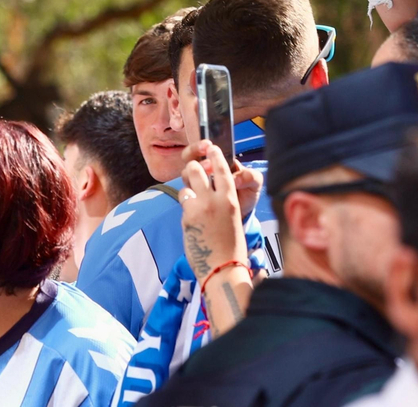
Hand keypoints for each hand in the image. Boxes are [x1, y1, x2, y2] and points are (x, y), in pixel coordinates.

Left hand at [178, 142, 250, 280]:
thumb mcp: (234, 216)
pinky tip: (193, 221)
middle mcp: (214, 199)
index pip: (221, 166)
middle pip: (195, 169)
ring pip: (185, 184)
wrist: (222, 268)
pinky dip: (186, 209)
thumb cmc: (232, 245)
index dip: (214, 155)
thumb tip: (211, 190)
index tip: (210, 149)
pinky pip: (183, 204)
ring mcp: (198, 208)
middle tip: (195, 175)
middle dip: (192, 169)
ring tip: (193, 199)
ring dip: (187, 189)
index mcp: (231, 197)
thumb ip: (223, 200)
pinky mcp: (186, 218)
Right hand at [182, 139, 262, 218]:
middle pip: (189, 156)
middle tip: (204, 159)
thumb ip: (250, 177)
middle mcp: (205, 170)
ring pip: (186, 173)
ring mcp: (198, 184)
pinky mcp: (194, 199)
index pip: (204, 148)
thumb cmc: (246, 195)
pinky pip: (185, 192)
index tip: (208, 146)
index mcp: (220, 162)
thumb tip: (236, 179)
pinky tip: (198, 195)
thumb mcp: (254, 184)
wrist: (241, 215)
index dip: (202, 146)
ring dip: (192, 173)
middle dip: (193, 152)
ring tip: (206, 178)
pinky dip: (189, 191)